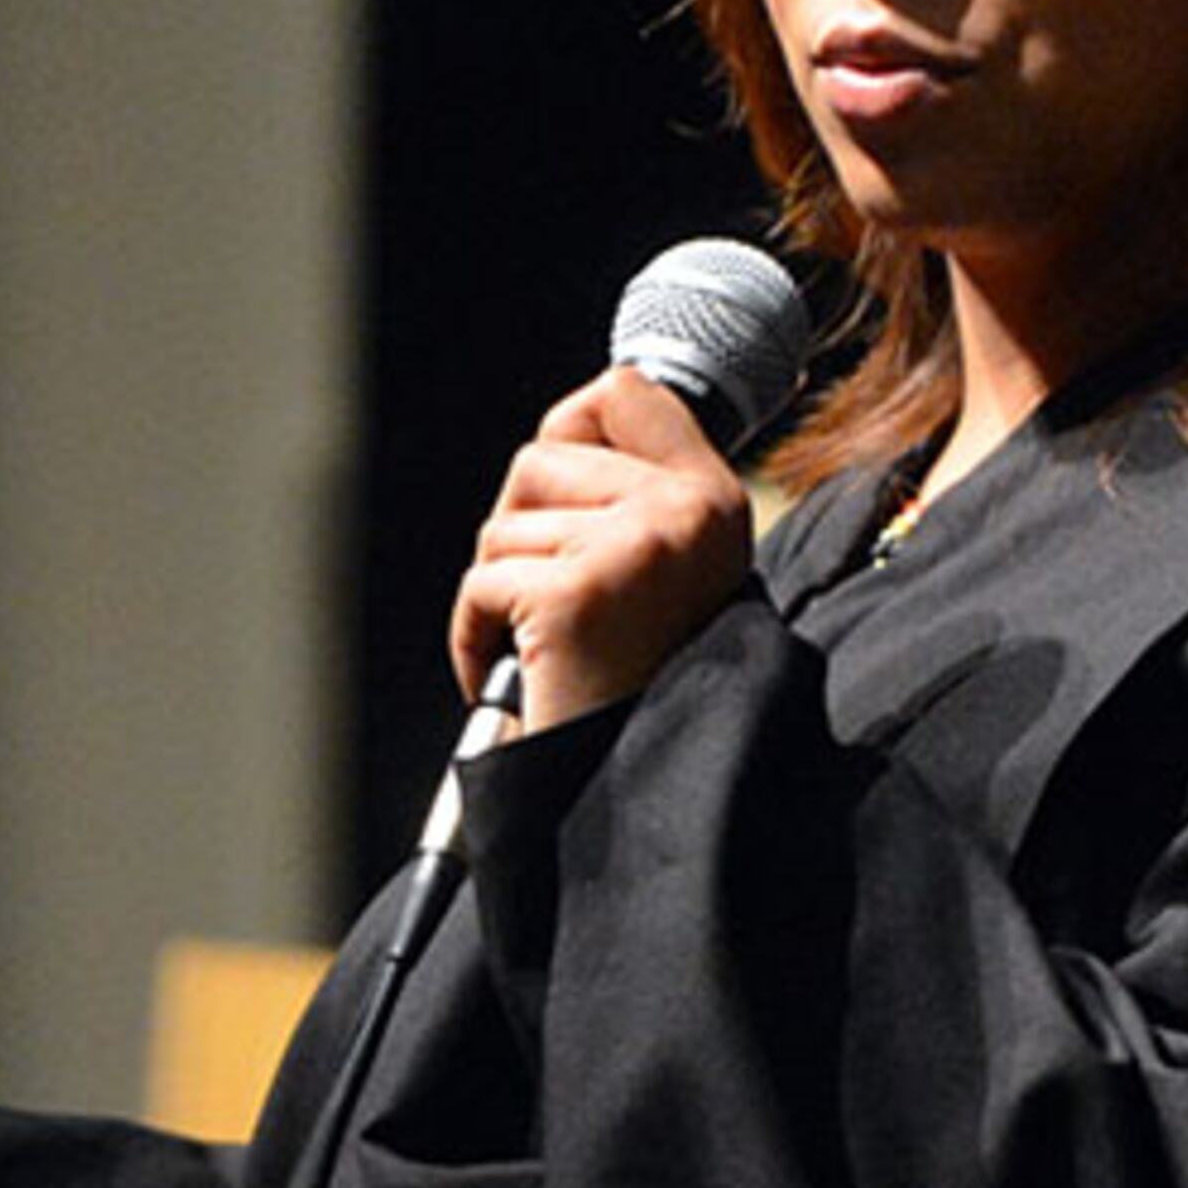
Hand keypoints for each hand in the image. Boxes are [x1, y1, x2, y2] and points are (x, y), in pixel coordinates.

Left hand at [446, 367, 753, 732]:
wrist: (644, 794)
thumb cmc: (639, 692)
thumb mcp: (663, 574)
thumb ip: (631, 496)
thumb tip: (568, 428)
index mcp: (714, 501)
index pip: (625, 393)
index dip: (571, 429)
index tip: (562, 495)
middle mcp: (686, 512)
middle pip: (539, 458)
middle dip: (522, 534)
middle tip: (554, 607)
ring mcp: (634, 547)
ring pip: (503, 524)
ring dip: (501, 591)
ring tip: (547, 647)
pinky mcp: (577, 593)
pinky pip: (480, 583)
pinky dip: (473, 638)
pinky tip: (516, 674)